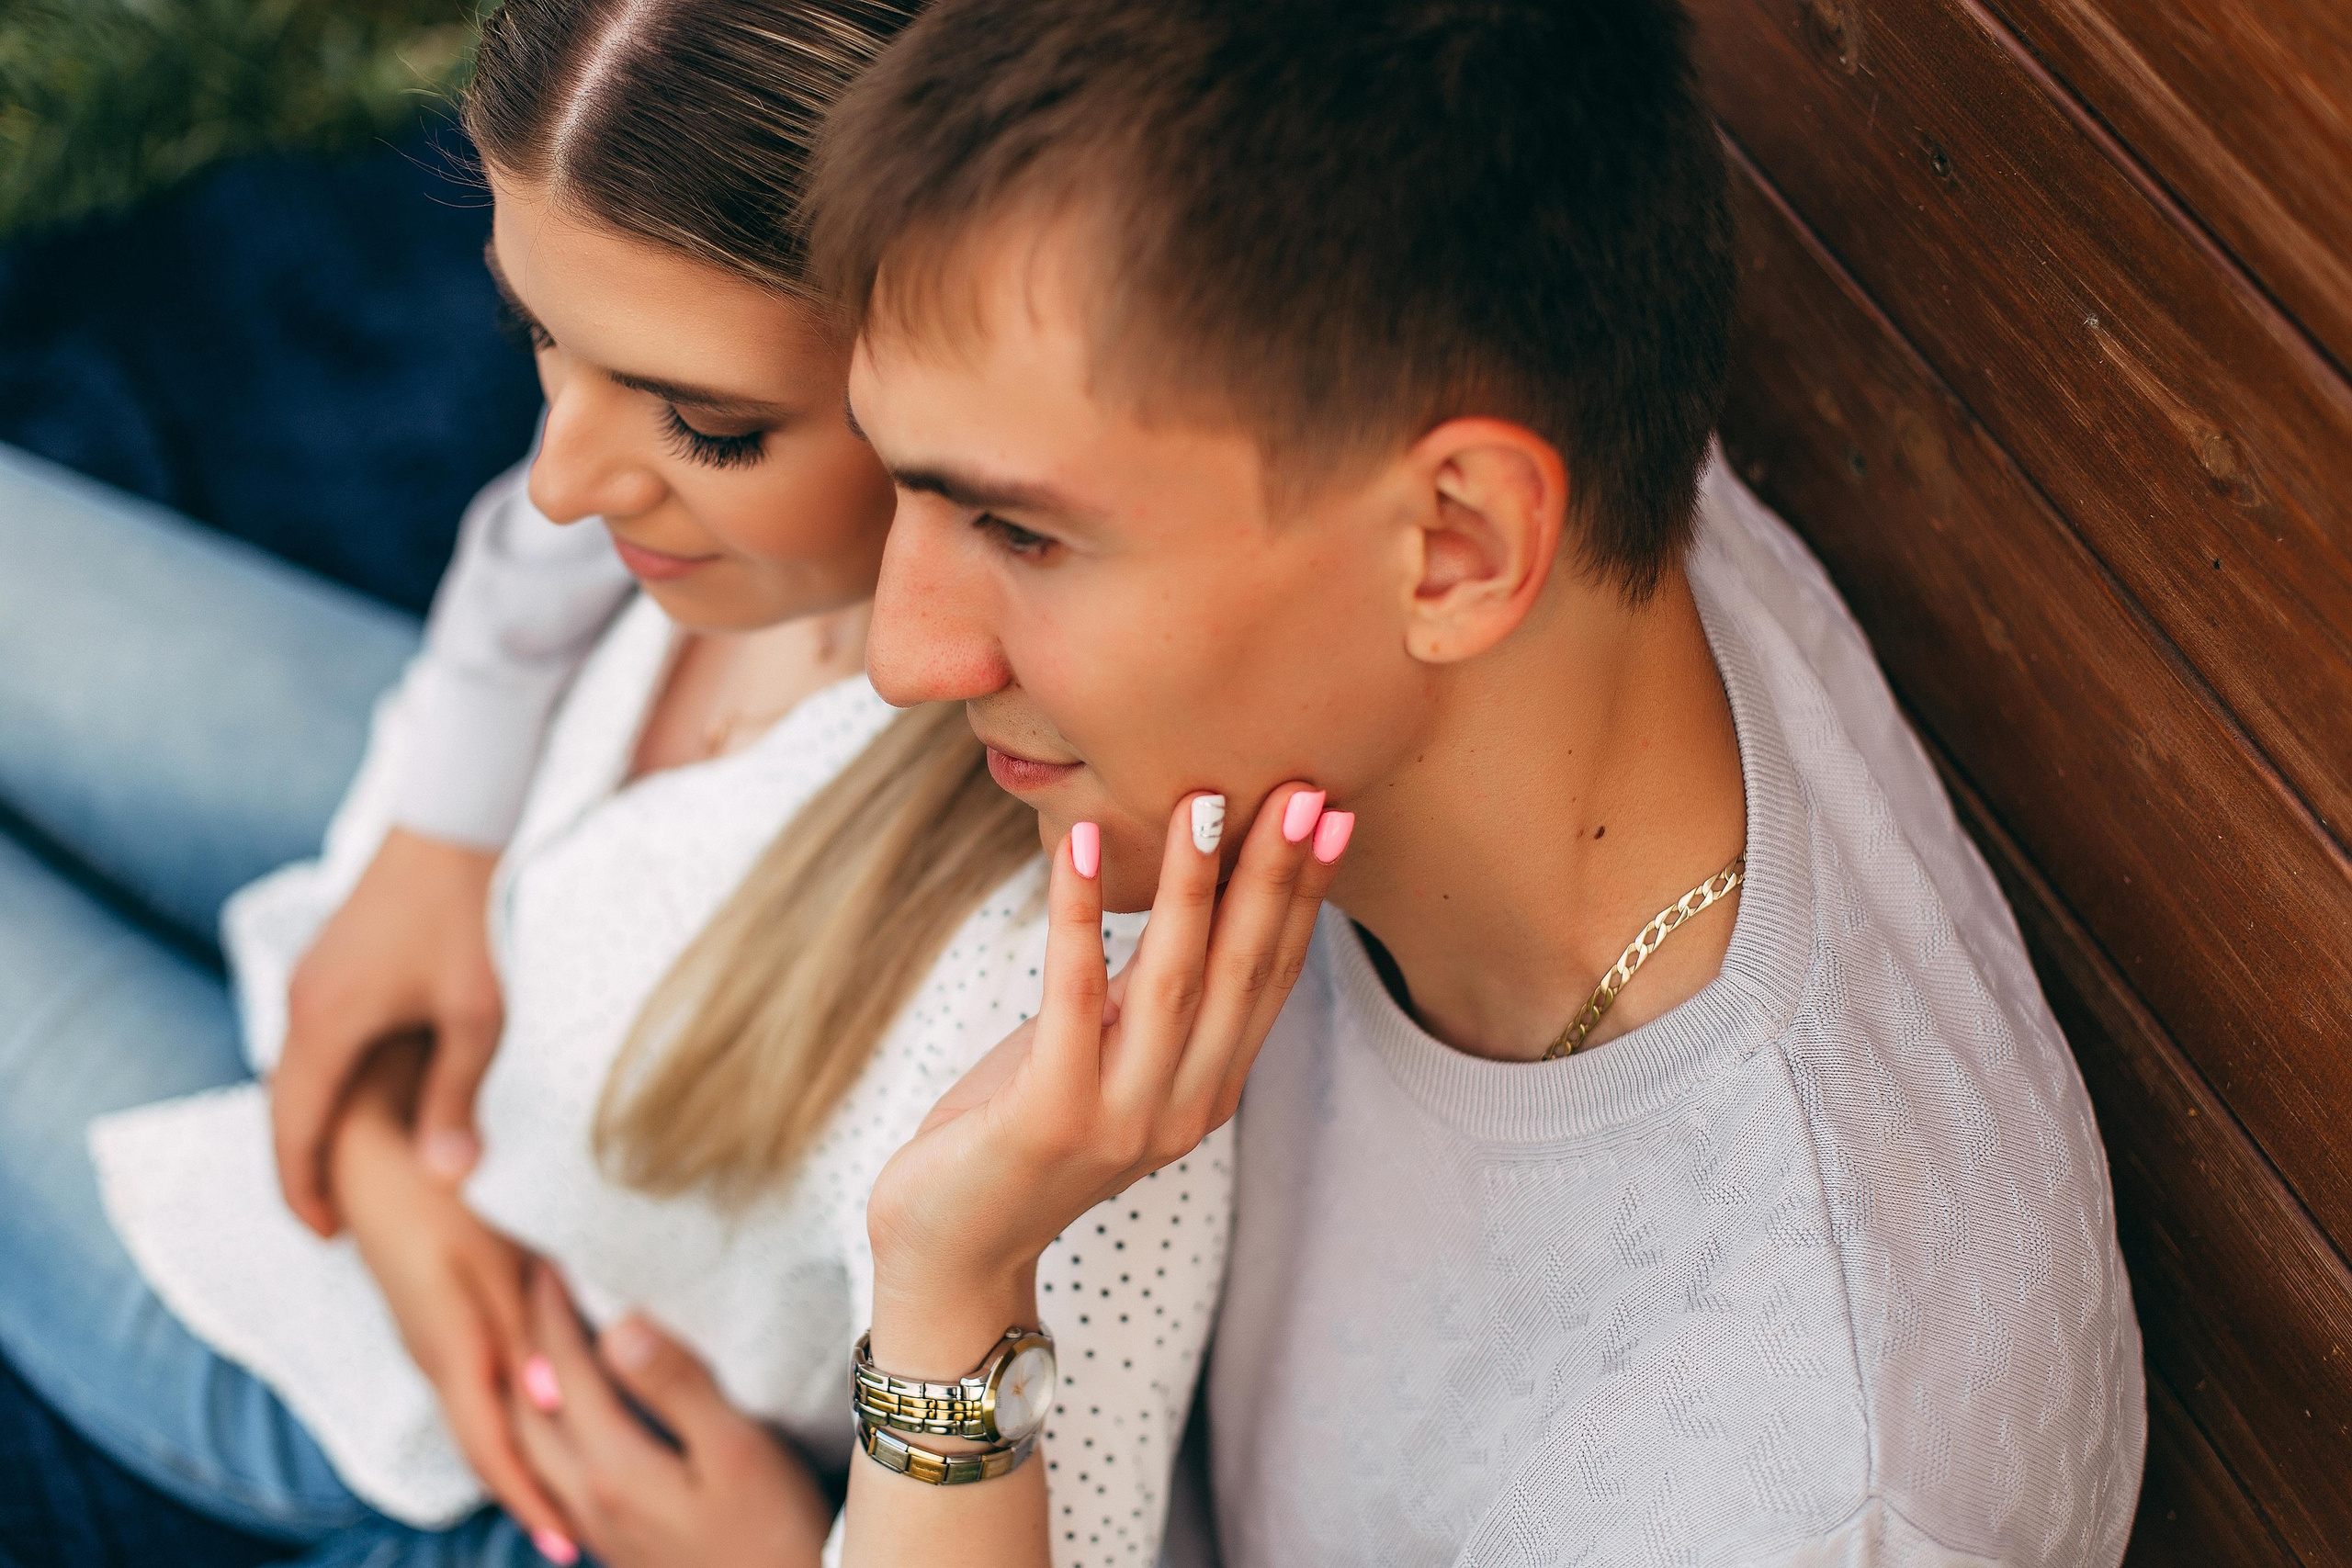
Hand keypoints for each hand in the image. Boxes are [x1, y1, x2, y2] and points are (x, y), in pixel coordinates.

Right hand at [276, 826, 504, 1235]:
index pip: (294, 1132)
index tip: (329, 1237)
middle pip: (282, 1111)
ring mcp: (308, 984)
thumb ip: (456, 1096)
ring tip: (346, 1173)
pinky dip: (320, 1087)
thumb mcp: (475, 1017)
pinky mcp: (326, 968)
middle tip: (334, 1220)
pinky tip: (359, 1104)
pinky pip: (309, 1045)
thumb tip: (447, 1177)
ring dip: (310, 1126)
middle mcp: (300, 1008)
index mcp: (324, 1028)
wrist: (449, 829)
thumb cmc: (467, 921)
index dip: (305, 1191)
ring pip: (293, 1076)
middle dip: (302, 1169)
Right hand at [331, 1065, 571, 1551]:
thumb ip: (522, 1324)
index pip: (495, 1449)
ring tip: (572, 1501)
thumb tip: (552, 1406)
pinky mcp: (432, 1313)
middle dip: (534, 1496)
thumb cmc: (437, 1181)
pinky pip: (474, 1382)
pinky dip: (510, 1416)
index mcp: (450, 1346)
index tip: (570, 1548)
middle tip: (584, 1543)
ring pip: (481, 1417)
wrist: (365, 1133)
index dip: (532, 1501)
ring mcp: (428, 1335)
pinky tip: (543, 1419)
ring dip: (525, 1460)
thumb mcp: (491, 1251)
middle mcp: (434, 1354)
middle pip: (487, 1447)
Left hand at [511, 1264, 831, 1567]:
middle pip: (530, 1407)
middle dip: (524, 1339)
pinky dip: (535, 1432)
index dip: (552, 1307)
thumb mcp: (738, 1452)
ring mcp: (595, 1526)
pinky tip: (555, 1425)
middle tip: (528, 1282)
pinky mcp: (611, 1543)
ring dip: (522, 1386)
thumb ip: (677, 1387)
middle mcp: (589, 1498)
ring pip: (529, 1446)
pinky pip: (546, 1476)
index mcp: (614, 1466)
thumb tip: (622, 1322)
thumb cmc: (777, 1531)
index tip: (547, 1253)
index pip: (566, 1369)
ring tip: (533, 1340)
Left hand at [865, 783, 1349, 1371]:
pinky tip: (1077, 845)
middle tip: (1302, 790)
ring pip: (1171, 979)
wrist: (952, 1252)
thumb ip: (1143, 994)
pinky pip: (1070, 996)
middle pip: (1240, 971)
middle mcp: (1183, 1106)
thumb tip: (1182, 895)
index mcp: (1209, 1089)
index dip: (1304, 894)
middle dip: (1273, 874)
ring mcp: (1122, 1117)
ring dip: (1189, 884)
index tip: (1331, 814)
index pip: (1272, 976)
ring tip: (1203, 801)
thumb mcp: (1099, 1054)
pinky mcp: (1051, 1116)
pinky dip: (1077, 915)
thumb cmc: (1017, 1133)